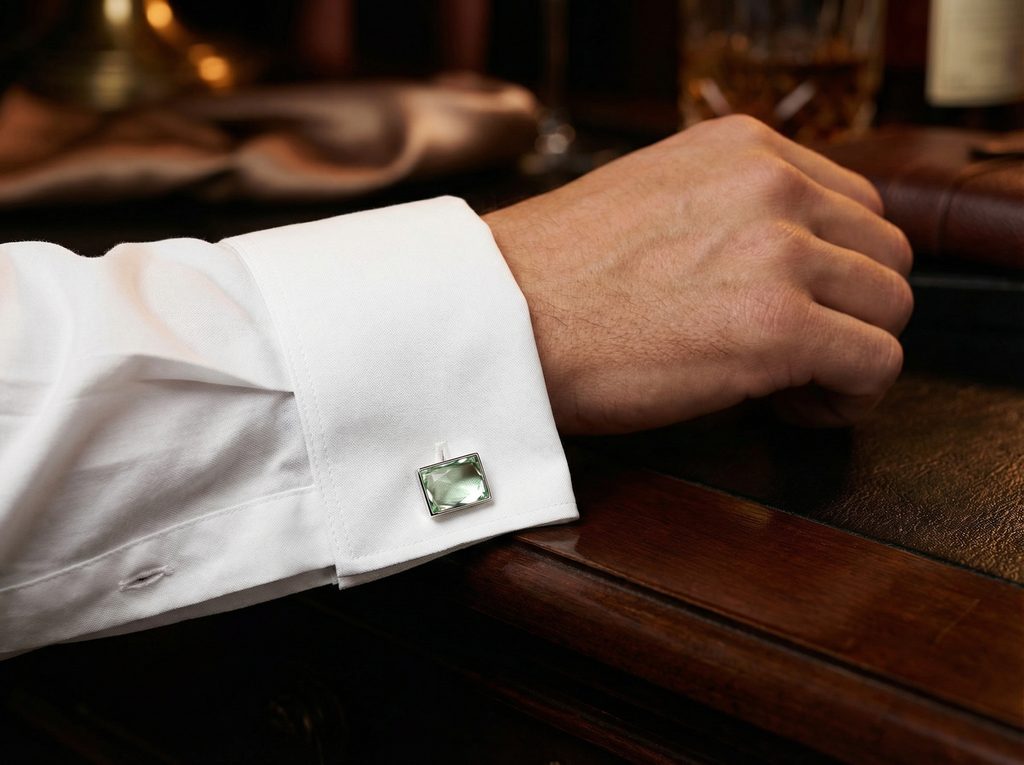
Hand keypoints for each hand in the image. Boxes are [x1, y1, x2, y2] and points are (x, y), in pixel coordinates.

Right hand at [485, 115, 912, 433]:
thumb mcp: (653, 199)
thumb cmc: (554, 277)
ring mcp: (780, 251)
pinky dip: (848, 397)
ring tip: (792, 384)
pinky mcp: (780, 325)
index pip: (855, 204)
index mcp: (744, 148)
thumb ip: (729, 209)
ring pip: (891, 307)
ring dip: (853, 353)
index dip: (835, 268)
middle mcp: (774, 184)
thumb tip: (783, 261)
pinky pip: (876, 365)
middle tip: (797, 352)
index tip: (795, 307)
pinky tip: (791, 407)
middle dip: (852, 310)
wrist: (499, 320)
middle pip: (885, 252)